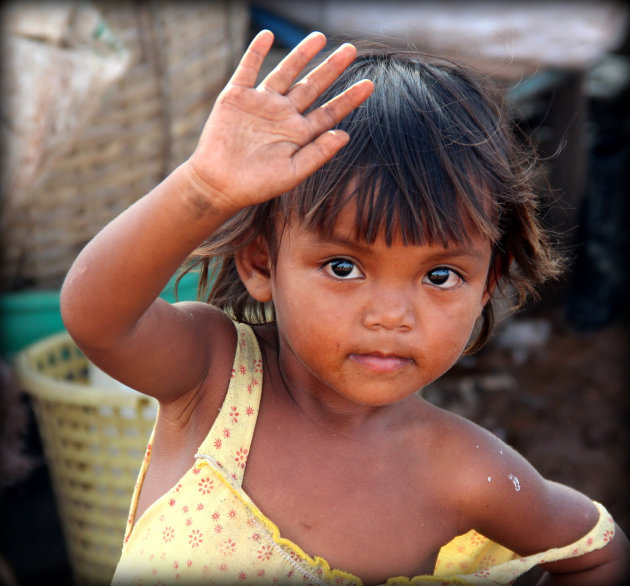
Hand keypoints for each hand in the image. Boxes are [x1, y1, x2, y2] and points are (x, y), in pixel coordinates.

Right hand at [187, 30, 373, 213]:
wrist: (218, 185)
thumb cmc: (256, 185)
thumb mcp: (292, 173)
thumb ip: (318, 153)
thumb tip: (346, 134)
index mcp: (298, 134)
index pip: (329, 112)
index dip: (349, 99)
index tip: (370, 85)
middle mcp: (282, 115)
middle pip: (312, 87)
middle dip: (331, 68)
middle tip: (350, 50)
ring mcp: (260, 104)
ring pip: (285, 72)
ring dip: (301, 54)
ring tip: (320, 37)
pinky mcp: (236, 97)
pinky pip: (247, 68)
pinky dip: (255, 51)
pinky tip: (267, 35)